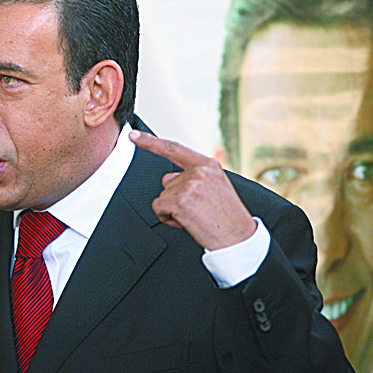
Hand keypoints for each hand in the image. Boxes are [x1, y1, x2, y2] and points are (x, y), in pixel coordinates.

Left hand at [129, 130, 254, 250]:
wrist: (238, 237)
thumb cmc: (227, 216)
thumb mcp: (216, 186)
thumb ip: (193, 176)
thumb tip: (170, 177)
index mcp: (208, 165)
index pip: (173, 149)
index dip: (150, 141)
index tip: (134, 135)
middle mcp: (199, 171)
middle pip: (167, 182)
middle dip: (175, 197)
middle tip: (197, 209)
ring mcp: (189, 185)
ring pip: (163, 196)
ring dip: (173, 209)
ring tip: (195, 216)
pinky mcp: (180, 201)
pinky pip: (159, 207)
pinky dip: (167, 217)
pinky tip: (186, 222)